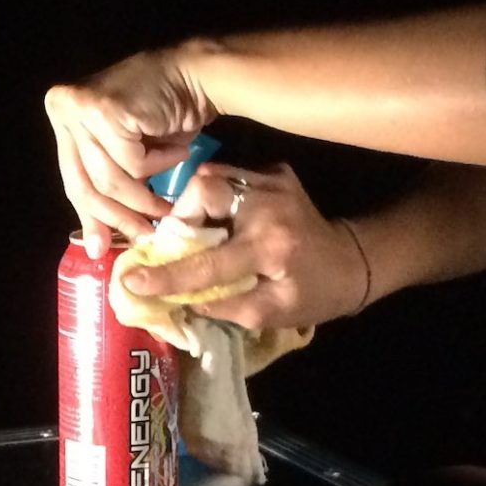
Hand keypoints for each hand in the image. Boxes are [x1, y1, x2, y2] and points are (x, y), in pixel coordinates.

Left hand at [43, 47, 217, 245]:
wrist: (195, 75)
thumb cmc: (163, 116)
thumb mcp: (126, 158)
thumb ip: (106, 192)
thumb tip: (94, 249)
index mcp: (61, 117)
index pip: (72, 180)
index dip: (92, 218)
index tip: (103, 249)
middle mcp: (63, 109)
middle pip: (84, 183)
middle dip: (117, 215)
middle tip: (144, 234)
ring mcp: (81, 107)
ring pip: (109, 179)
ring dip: (145, 195)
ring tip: (169, 197)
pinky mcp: (105, 110)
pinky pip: (132, 163)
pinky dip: (160, 164)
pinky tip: (178, 152)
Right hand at [118, 162, 372, 335]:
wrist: (352, 261)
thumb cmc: (313, 294)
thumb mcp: (271, 313)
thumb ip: (224, 306)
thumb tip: (178, 299)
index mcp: (270, 246)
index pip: (207, 261)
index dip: (167, 272)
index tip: (133, 280)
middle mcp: (270, 205)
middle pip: (204, 187)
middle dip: (181, 212)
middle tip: (176, 239)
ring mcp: (273, 180)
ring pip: (212, 175)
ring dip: (193, 203)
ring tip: (193, 230)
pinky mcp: (274, 172)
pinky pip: (229, 176)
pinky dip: (214, 197)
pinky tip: (219, 218)